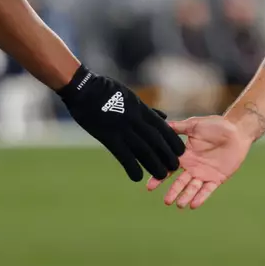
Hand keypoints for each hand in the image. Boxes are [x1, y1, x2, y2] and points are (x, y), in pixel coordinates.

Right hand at [58, 66, 183, 181]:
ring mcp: (122, 128)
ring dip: (154, 164)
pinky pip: (123, 155)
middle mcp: (134, 119)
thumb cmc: (106, 90)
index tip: (180, 151)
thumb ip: (147, 109)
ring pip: (143, 149)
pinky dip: (132, 167)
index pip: (162, 127)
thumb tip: (163, 117)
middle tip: (175, 167)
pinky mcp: (108, 136)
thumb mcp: (131, 96)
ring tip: (162, 176)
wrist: (83, 89)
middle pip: (156, 140)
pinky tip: (137, 177)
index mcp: (140, 109)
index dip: (173, 141)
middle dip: (167, 155)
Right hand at [146, 116, 251, 208]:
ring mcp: (204, 174)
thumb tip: (161, 124)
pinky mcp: (216, 179)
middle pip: (180, 182)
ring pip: (192, 188)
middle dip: (172, 191)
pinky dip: (201, 197)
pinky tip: (194, 205)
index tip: (149, 186)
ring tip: (179, 204)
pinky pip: (208, 190)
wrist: (236, 130)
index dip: (159, 177)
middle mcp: (192, 167)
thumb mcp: (194, 125)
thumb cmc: (215, 126)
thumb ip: (178, 127)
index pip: (169, 168)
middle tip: (166, 201)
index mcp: (185, 155)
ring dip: (186, 196)